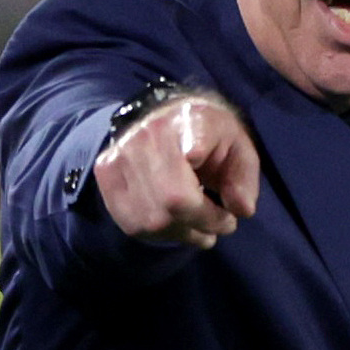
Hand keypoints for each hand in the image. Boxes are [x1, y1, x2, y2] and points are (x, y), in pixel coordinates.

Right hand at [93, 93, 259, 249]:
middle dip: (203, 223)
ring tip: (198, 227)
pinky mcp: (106, 171)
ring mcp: (122, 152)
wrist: (164, 117)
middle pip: (174, 200)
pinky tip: (173, 224)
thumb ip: (244, 179)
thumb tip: (241, 210)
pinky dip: (157, 232)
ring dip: (181, 232)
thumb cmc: (208, 138)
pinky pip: (132, 222)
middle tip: (219, 226)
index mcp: (191, 119)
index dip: (206, 188)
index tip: (229, 216)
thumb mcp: (239, 149)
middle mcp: (149, 133)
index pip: (196, 148)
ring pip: (152, 218)